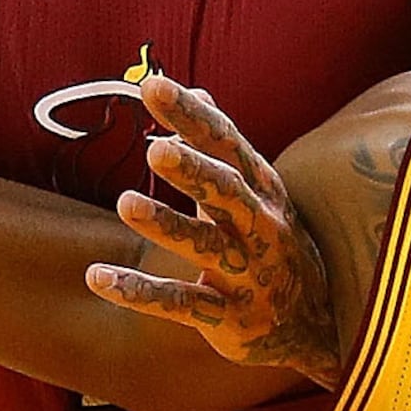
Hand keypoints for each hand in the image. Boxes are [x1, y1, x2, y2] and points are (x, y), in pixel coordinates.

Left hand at [81, 76, 336, 376]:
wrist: (314, 323)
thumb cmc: (272, 243)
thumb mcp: (255, 191)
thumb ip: (219, 145)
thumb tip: (195, 92)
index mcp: (262, 191)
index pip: (226, 144)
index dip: (192, 117)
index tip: (153, 87)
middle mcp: (260, 228)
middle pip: (227, 192)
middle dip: (194, 170)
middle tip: (156, 149)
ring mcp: (247, 275)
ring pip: (206, 248)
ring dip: (167, 226)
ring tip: (125, 203)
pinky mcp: (228, 318)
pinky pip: (180, 304)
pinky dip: (139, 293)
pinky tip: (96, 278)